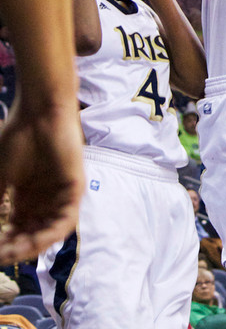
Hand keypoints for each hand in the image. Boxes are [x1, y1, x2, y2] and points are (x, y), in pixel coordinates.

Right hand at [0, 100, 83, 261]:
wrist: (40, 113)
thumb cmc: (18, 137)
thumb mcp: (0, 176)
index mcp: (27, 195)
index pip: (17, 228)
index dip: (5, 243)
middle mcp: (44, 198)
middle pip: (32, 233)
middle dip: (17, 248)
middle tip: (3, 257)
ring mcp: (60, 194)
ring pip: (49, 231)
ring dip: (33, 245)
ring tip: (17, 252)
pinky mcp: (74, 189)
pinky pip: (66, 220)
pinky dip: (51, 233)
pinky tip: (36, 241)